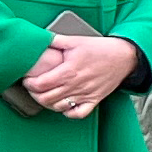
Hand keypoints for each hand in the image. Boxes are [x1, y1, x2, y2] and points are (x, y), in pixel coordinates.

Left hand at [20, 34, 142, 118]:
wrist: (125, 57)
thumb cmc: (100, 48)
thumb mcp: (75, 40)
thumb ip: (55, 40)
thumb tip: (38, 38)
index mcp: (69, 70)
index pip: (40, 84)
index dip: (29, 84)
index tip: (27, 79)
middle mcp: (76, 85)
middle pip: (46, 98)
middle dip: (34, 94)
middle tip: (33, 88)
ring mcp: (86, 94)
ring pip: (59, 107)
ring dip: (48, 103)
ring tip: (45, 95)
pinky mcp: (94, 100)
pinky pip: (78, 113)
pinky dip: (68, 112)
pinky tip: (64, 105)